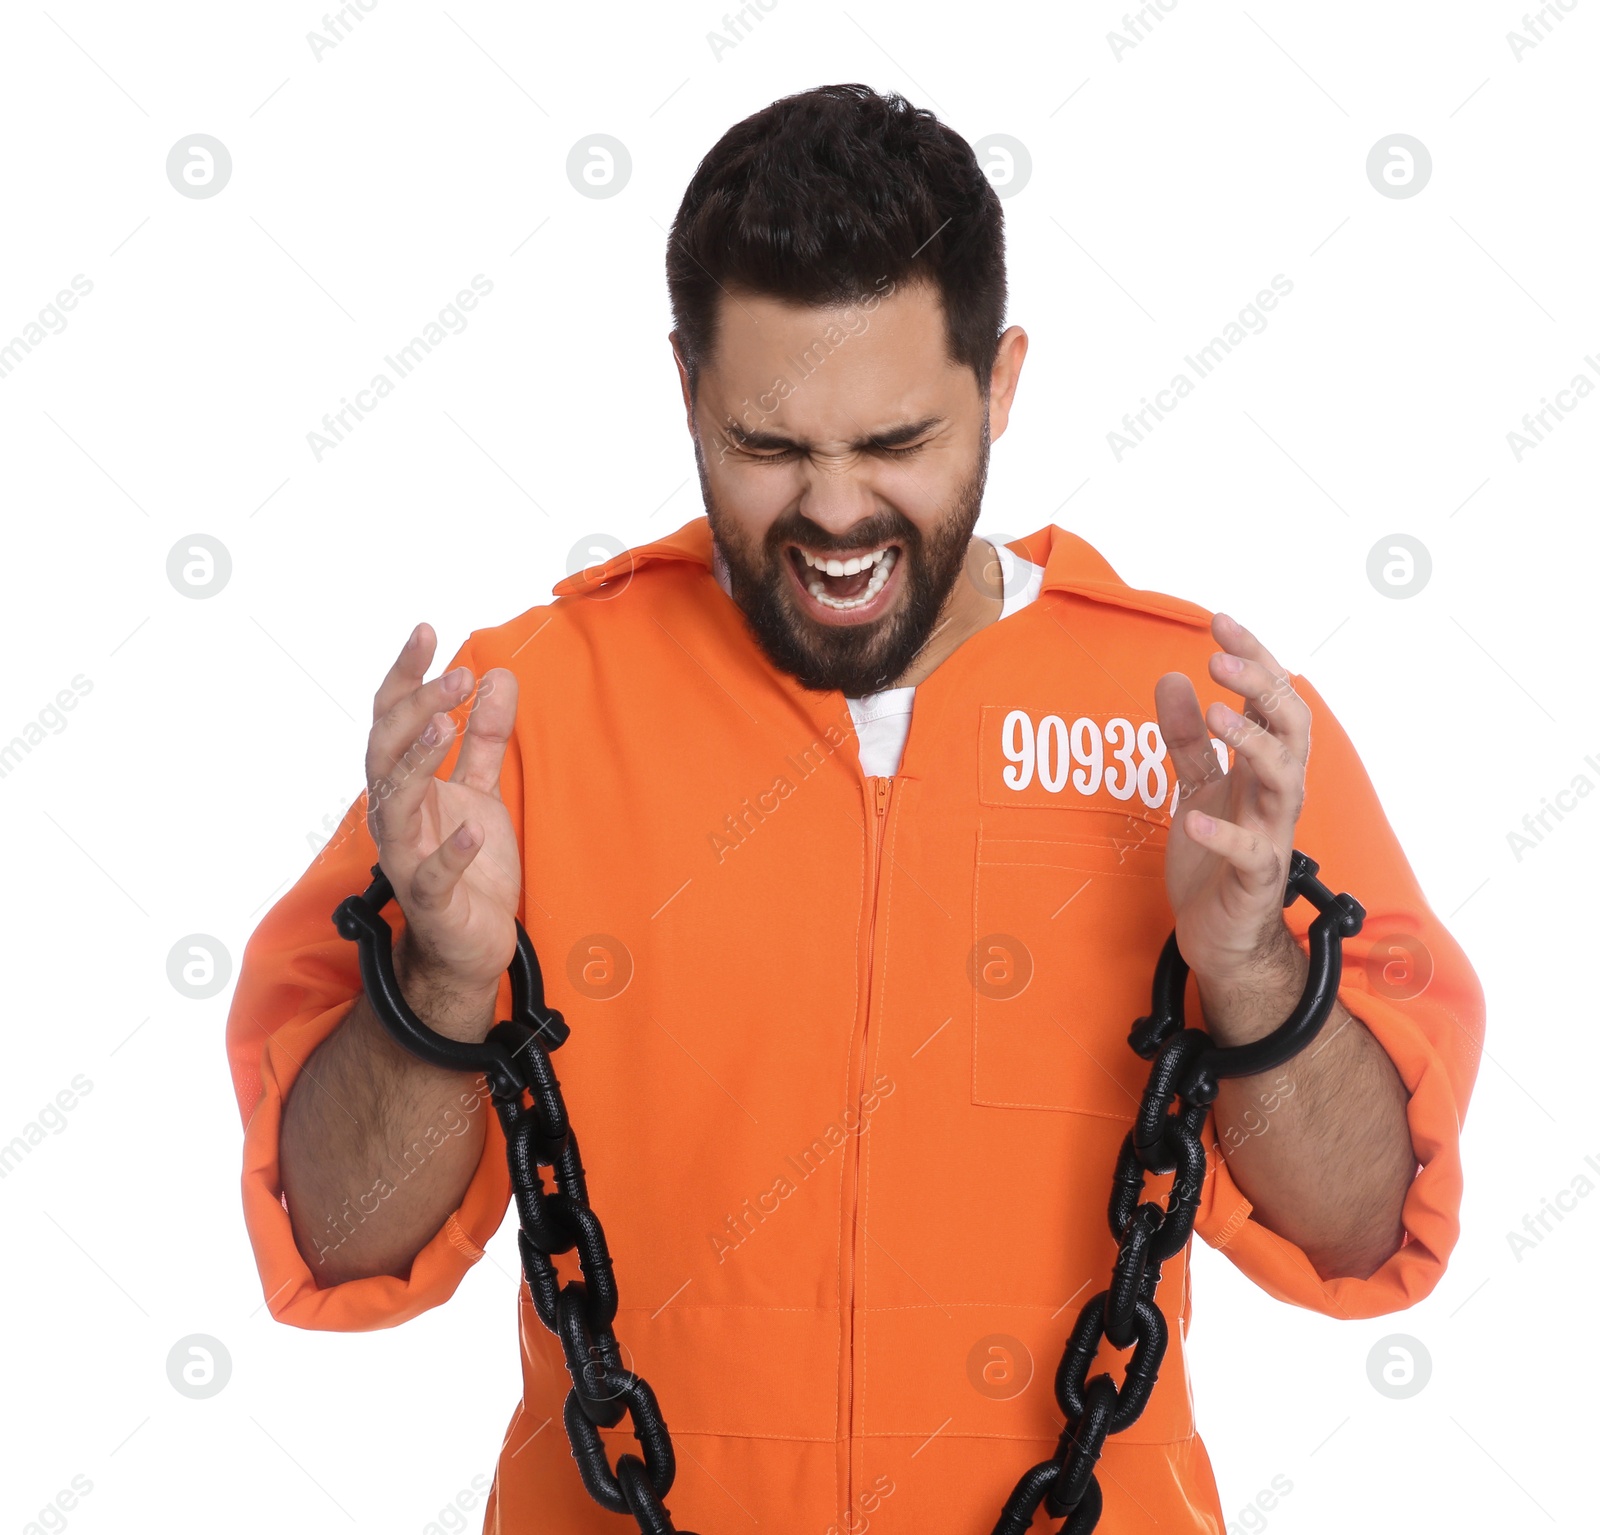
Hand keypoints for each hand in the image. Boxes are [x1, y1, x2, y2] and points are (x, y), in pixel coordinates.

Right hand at [365, 623, 520, 1035]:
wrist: (470, 944)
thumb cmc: (470, 867)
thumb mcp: (483, 792)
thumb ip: (486, 739)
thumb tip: (498, 675)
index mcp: (406, 784)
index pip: (392, 719)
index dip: (405, 674)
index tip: (426, 630)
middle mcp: (395, 815)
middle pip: (386, 750)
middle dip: (414, 707)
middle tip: (456, 676)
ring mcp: (406, 857)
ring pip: (394, 803)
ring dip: (418, 762)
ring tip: (445, 725)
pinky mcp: (430, 900)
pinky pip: (432, 875)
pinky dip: (451, 853)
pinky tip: (475, 830)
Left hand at [1153, 612, 1309, 992]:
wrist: (1220, 933)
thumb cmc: (1213, 857)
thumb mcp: (1193, 785)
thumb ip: (1185, 737)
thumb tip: (1172, 678)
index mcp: (1262, 766)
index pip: (1269, 699)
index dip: (1251, 659)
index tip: (1219, 622)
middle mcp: (1276, 793)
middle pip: (1289, 726)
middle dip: (1260, 687)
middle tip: (1219, 659)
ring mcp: (1272, 833)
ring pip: (1284, 778)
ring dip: (1251, 743)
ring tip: (1215, 714)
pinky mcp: (1256, 879)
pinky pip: (1251, 854)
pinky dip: (1224, 836)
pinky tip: (1195, 823)